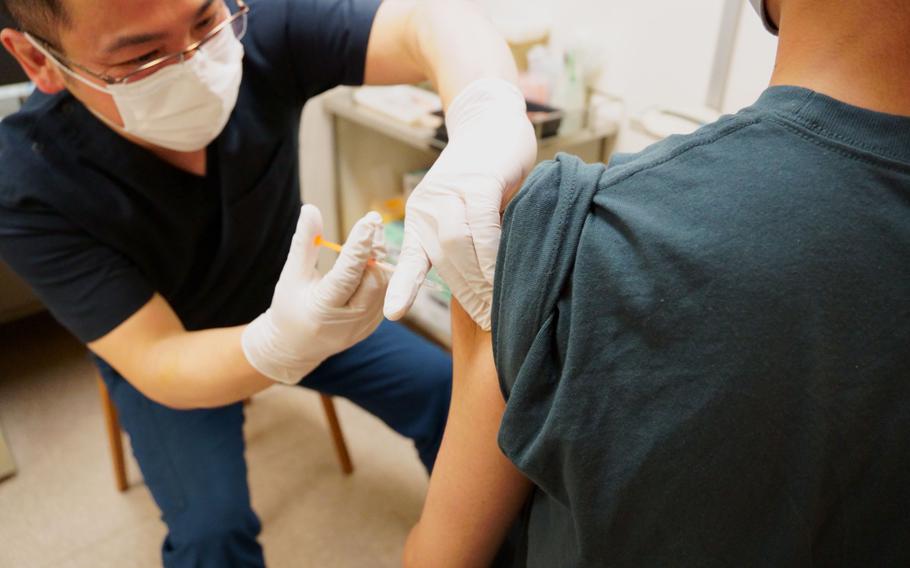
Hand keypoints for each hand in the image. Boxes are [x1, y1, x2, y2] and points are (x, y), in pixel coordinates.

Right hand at [242, 205, 387, 383]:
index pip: (346, 275)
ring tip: (374, 234)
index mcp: (322, 310)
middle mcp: (347, 322)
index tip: (369, 221)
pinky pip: (382, 295)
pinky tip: (373, 255)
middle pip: (372, 281)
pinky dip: (379, 273)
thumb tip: (310, 209)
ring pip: (382, 287)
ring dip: (379, 258)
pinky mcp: (372, 327)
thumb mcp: (291, 275)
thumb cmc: (288, 307)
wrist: (294, 347)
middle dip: (374, 249)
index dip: (359, 247)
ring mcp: (363, 327)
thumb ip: (304, 243)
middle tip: (373, 222)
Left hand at [383, 78, 537, 329]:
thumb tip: (484, 283)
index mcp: (420, 217)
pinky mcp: (475, 182)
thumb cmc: (486, 171)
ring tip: (498, 304)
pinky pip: (481, 226)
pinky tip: (503, 269)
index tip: (393, 314)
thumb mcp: (469, 209)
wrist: (492, 118)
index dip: (403, 287)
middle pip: (442, 259)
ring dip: (480, 278)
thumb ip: (470, 240)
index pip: (410, 259)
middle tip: (489, 320)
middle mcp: (427, 206)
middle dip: (467, 294)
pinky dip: (492, 251)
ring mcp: (449, 192)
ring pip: (458, 245)